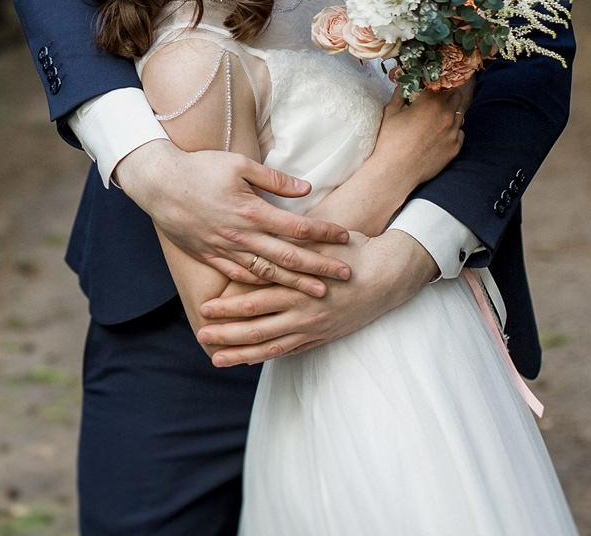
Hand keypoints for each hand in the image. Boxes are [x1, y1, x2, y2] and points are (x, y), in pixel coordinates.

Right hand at [114, 140, 352, 295]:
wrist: (157, 183)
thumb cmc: (198, 168)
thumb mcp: (238, 164)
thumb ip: (274, 179)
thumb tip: (306, 188)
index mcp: (251, 211)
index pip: (297, 226)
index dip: (324, 233)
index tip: (345, 237)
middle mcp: (240, 236)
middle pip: (288, 258)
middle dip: (320, 268)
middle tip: (346, 276)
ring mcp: (224, 249)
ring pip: (266, 273)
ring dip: (295, 285)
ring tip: (318, 293)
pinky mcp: (208, 255)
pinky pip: (238, 276)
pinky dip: (259, 286)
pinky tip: (274, 290)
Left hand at [194, 229, 437, 365]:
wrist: (389, 276)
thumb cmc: (352, 251)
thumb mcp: (319, 242)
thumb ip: (290, 244)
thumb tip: (261, 231)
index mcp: (299, 287)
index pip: (255, 301)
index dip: (228, 308)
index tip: (203, 308)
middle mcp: (303, 312)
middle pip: (257, 328)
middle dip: (226, 334)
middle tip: (201, 335)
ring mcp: (313, 328)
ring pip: (270, 346)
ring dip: (241, 353)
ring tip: (216, 358)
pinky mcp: (321, 337)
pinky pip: (289, 351)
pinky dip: (268, 356)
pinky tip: (249, 361)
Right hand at [371, 76, 471, 189]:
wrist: (397, 171)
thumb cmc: (390, 140)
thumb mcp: (391, 112)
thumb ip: (400, 94)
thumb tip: (403, 83)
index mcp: (430, 102)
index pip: (443, 82)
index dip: (437, 82)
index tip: (431, 86)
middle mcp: (446, 115)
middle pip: (456, 95)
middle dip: (447, 95)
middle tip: (436, 100)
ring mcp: (453, 132)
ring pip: (460, 115)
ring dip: (451, 113)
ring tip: (437, 119)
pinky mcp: (455, 148)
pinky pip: (460, 134)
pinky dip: (453, 132)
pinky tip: (440, 135)